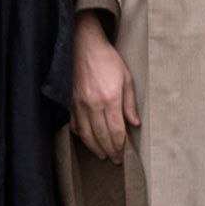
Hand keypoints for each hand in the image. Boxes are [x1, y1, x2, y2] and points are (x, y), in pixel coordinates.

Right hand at [71, 19, 135, 160]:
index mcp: (110, 99)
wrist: (83, 45)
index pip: (116, 131)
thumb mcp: (126, 78)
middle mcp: (93, 105)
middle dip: (110, 151)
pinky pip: (74, 125)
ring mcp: (79, 105)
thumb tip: (135, 124)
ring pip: (86, 135)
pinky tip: (87, 140)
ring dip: (95, 148)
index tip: (122, 154)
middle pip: (101, 136)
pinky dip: (81, 136)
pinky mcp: (69, 102)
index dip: (120, 146)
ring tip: (102, 155)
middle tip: (114, 160)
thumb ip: (130, 103)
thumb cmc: (107, 59)